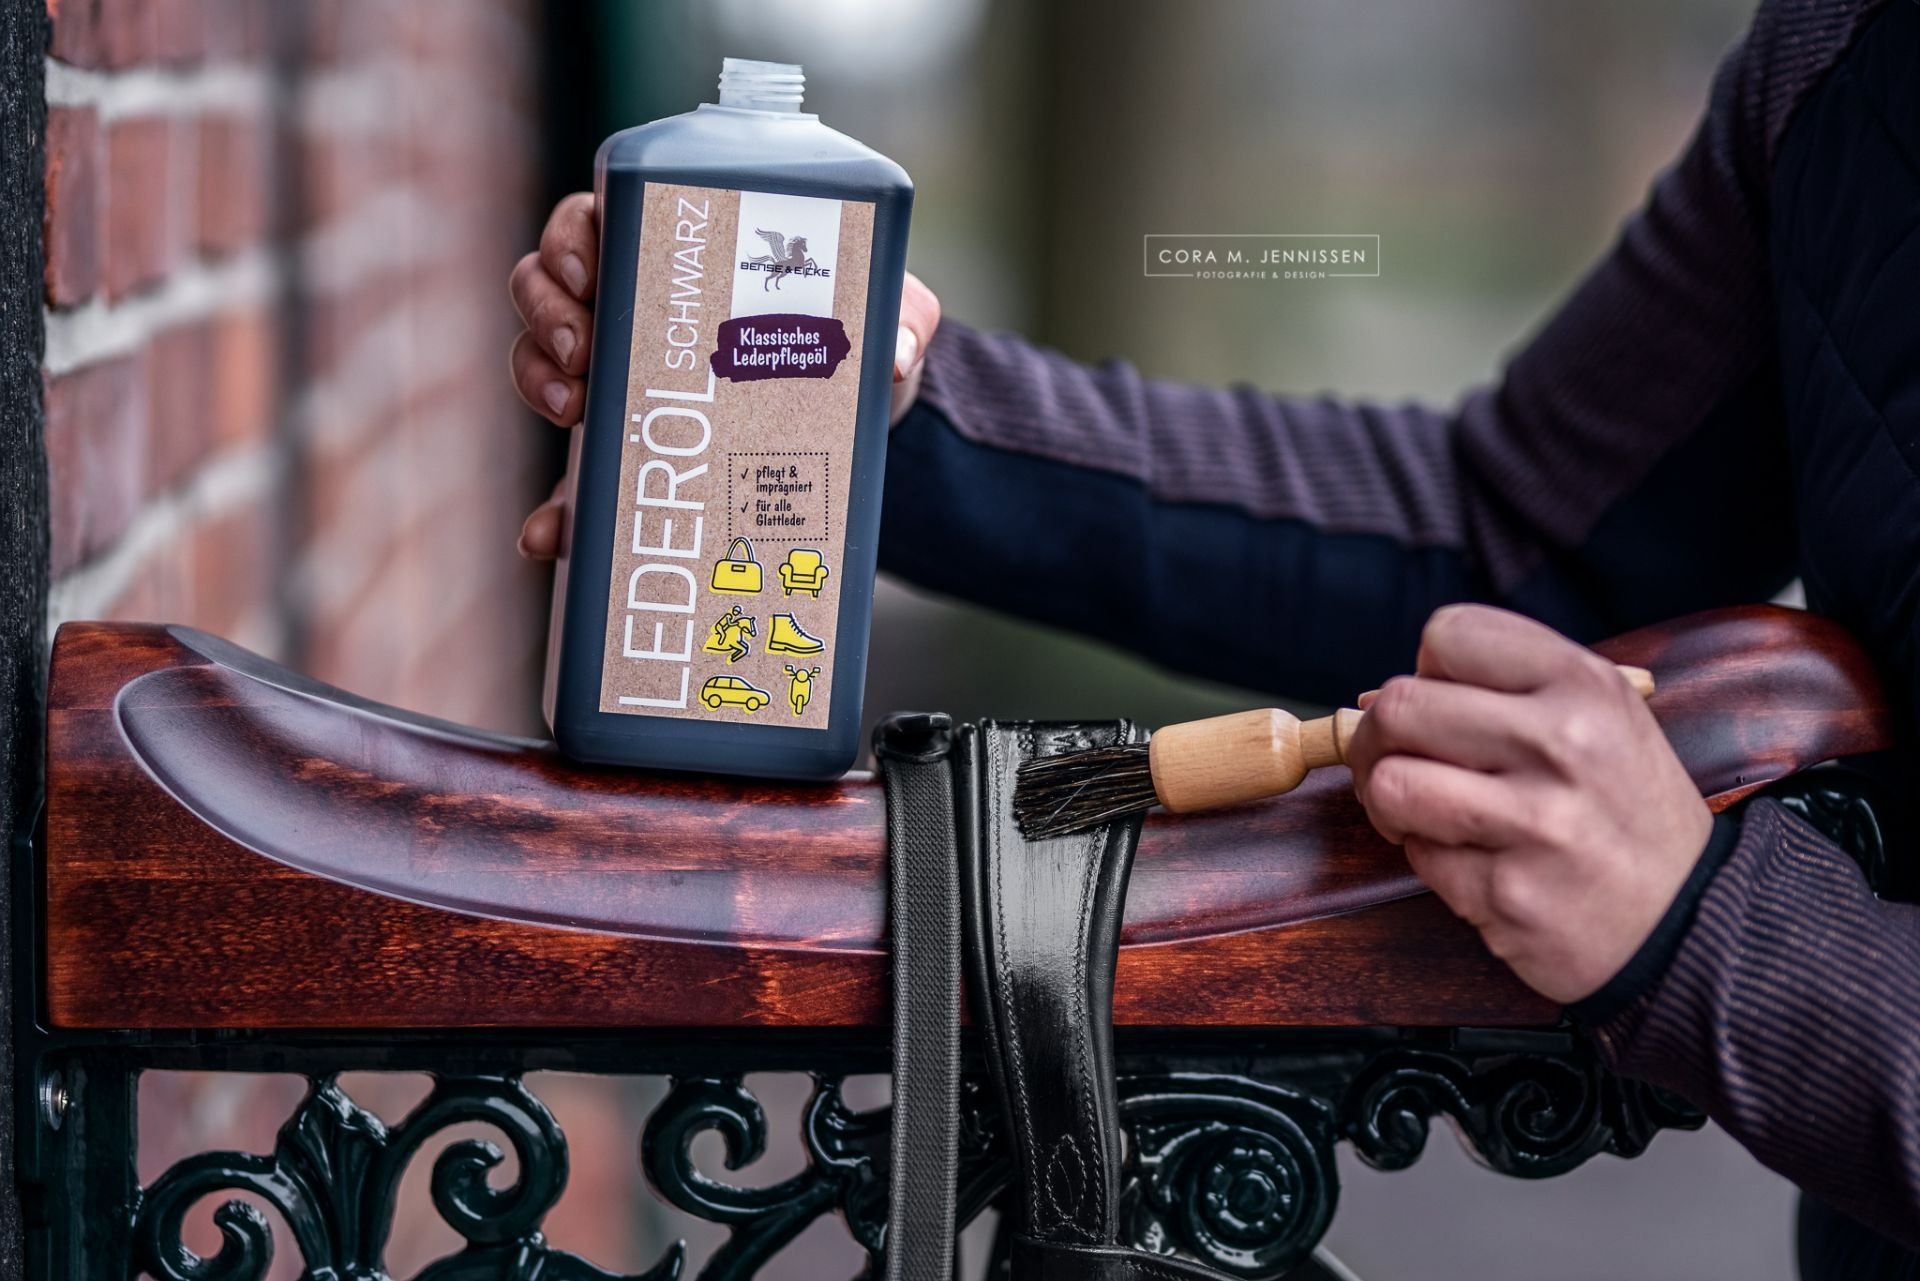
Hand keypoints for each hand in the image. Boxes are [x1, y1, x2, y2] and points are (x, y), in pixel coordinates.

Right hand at [509, 192, 942, 558]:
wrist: (864, 420)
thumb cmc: (858, 340)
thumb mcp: (890, 314)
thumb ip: (905, 313)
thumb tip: (895, 355)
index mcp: (675, 256)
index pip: (594, 220)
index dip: (573, 238)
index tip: (591, 268)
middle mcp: (628, 309)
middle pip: (544, 286)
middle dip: (548, 313)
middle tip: (584, 352)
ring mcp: (617, 383)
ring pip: (538, 362)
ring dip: (538, 381)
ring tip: (576, 413)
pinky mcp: (626, 457)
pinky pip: (567, 483)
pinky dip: (550, 512)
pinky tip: (549, 536)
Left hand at [1344, 604, 1711, 1003]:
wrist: (1690, 919)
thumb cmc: (1624, 810)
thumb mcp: (1601, 717)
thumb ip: (1506, 688)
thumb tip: (1372, 697)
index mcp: (1584, 685)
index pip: (1451, 633)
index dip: (1428, 669)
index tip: (1441, 702)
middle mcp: (1562, 744)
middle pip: (1400, 706)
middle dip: (1379, 737)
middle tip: (1398, 761)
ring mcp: (1535, 822)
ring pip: (1390, 782)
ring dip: (1389, 802)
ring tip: (1422, 813)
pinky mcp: (1506, 892)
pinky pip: (1418, 856)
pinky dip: (1429, 858)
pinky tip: (1474, 859)